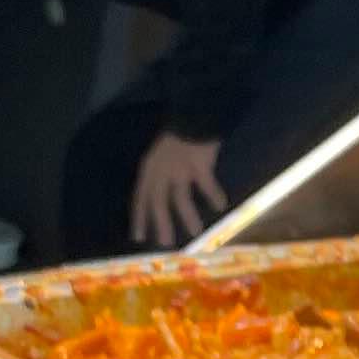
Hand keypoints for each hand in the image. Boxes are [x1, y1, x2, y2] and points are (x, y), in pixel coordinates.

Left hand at [129, 131, 226, 248]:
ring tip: (196, 232)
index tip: (138, 237)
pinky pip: (206, 185)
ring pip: (180, 198)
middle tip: (165, 244)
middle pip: (158, 202)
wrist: (193, 115)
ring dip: (188, 217)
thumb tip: (159, 198)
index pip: (140, 198)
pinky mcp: (198, 164)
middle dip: (161, 224)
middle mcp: (161, 171)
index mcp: (149, 169)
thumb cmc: (178, 136)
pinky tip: (220, 205)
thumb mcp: (159, 155)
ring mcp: (179, 168)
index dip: (139, 218)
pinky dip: (213, 195)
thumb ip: (157, 175)